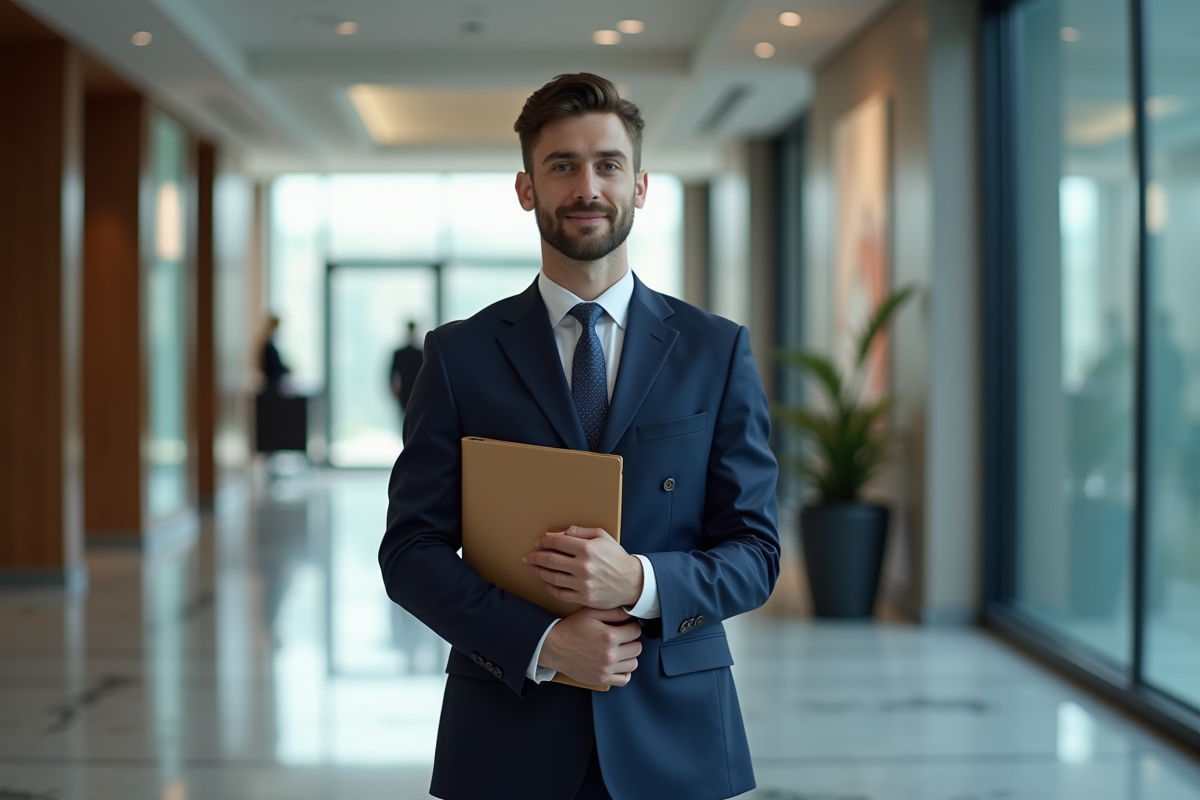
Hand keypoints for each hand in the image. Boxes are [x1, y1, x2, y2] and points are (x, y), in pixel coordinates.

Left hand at [523, 526, 642, 608]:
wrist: (632, 582)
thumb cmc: (616, 557)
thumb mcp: (602, 537)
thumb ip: (580, 532)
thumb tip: (556, 534)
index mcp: (587, 549)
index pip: (558, 543)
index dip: (544, 542)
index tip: (538, 543)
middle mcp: (583, 566)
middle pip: (551, 560)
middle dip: (535, 557)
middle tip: (527, 557)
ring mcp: (583, 584)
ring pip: (552, 578)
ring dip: (539, 572)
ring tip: (532, 568)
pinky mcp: (584, 598)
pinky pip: (561, 593)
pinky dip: (551, 588)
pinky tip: (547, 583)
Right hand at [538, 606, 641, 686]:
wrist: (554, 647)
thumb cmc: (572, 628)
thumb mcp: (591, 613)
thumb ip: (613, 612)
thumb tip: (631, 614)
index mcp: (609, 636)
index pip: (636, 631)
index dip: (632, 627)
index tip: (626, 627)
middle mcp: (610, 654)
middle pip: (637, 648)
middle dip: (632, 641)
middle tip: (623, 638)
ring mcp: (606, 669)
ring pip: (633, 664)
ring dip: (629, 656)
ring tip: (620, 651)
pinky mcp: (601, 679)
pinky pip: (624, 679)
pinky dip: (624, 672)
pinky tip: (618, 664)